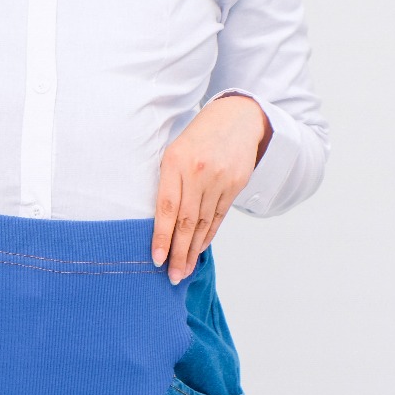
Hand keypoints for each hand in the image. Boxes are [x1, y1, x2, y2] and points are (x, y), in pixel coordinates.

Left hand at [151, 95, 270, 282]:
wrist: (238, 118)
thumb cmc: (197, 138)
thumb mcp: (174, 152)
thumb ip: (167, 184)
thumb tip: (160, 224)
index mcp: (175, 162)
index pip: (167, 208)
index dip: (161, 236)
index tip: (157, 259)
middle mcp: (198, 173)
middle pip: (187, 221)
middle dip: (178, 252)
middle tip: (172, 276)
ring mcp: (219, 179)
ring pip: (203, 223)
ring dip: (192, 250)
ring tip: (184, 270)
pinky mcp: (236, 184)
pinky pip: (218, 217)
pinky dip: (207, 236)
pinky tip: (198, 250)